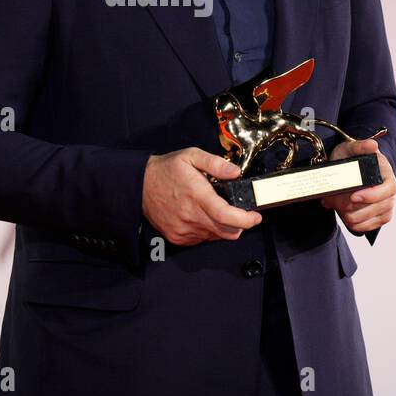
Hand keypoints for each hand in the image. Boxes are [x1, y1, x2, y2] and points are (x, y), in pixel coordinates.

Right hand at [142, 148, 261, 246]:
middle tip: (239, 212)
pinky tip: (202, 217)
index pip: (226, 215)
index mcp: (197, 195)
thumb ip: (215, 163)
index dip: (245, 220)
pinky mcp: (177, 237)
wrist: (139, 185)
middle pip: (226, 231)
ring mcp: (183, 229)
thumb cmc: (166, 170)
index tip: (255, 217)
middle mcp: (191, 216)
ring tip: (215, 210)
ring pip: (215, 236)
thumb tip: (235, 172)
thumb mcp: (191, 156)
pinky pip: (202, 240)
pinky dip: (208, 231)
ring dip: (222, 227)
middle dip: (239, 224)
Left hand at [321, 138, 395, 234]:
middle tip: (340, 206)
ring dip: (359, 218)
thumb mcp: (350, 148)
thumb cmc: (350, 157)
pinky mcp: (382, 212)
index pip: (389, 188)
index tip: (354, 197)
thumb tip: (372, 145)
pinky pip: (376, 224)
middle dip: (360, 209)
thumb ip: (360, 146)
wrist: (347, 167)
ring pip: (380, 217)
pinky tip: (349, 221)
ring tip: (340, 212)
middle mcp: (389, 187)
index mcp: (385, 171)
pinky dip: (362, 226)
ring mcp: (387, 201)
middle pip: (383, 205)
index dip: (373, 195)